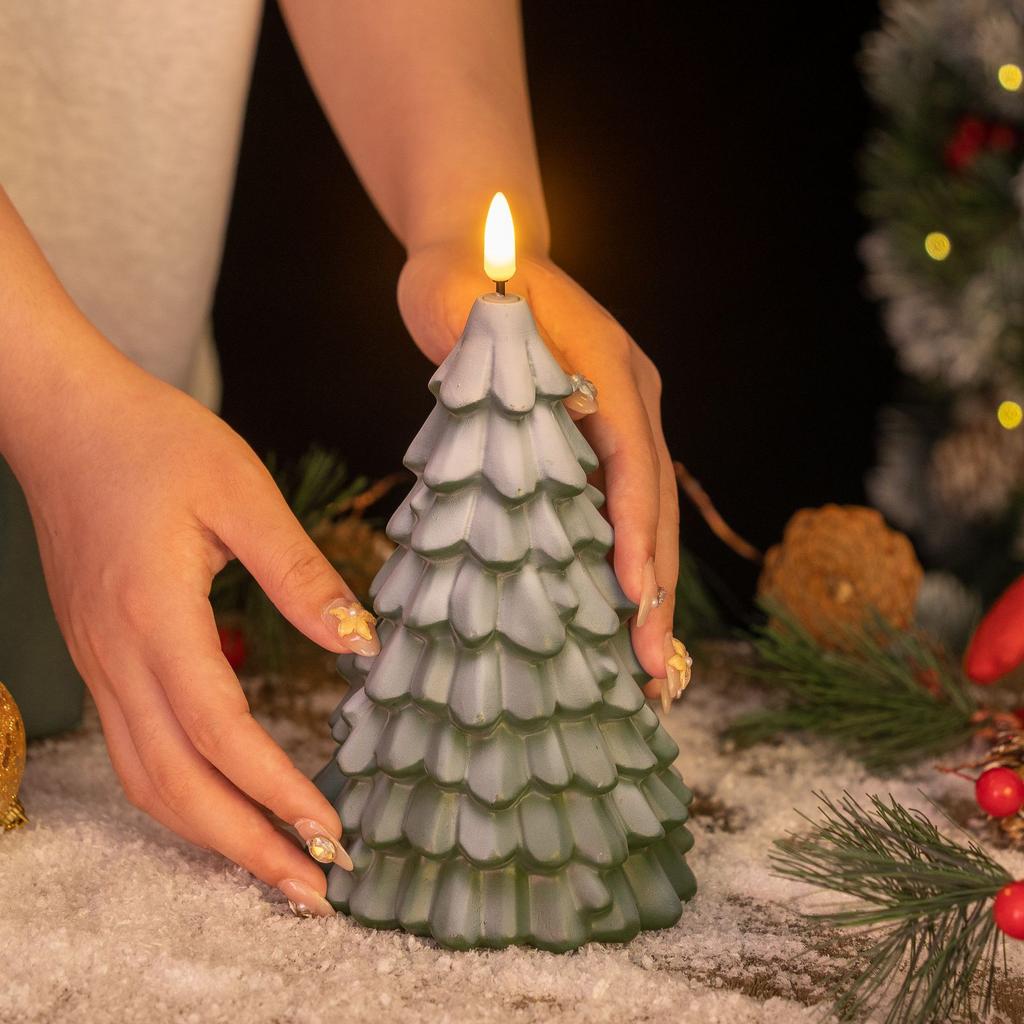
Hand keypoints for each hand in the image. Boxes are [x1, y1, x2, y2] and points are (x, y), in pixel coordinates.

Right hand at [12, 342, 374, 913]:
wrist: (66, 421)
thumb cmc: (153, 442)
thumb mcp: (240, 491)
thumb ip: (299, 572)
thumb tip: (359, 643)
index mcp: (153, 616)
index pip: (219, 732)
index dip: (276, 790)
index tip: (330, 832)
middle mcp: (117, 656)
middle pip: (175, 784)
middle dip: (243, 846)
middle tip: (311, 889)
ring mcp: (100, 663)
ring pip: (147, 781)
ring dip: (210, 834)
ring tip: (274, 867)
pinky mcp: (101, 657)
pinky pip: (135, 752)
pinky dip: (182, 797)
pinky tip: (223, 806)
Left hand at [398, 244, 678, 700]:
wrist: (484, 252)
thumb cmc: (467, 275)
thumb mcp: (466, 298)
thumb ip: (487, 339)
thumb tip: (507, 402)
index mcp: (610, 365)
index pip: (631, 456)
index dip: (634, 526)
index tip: (632, 592)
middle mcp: (632, 396)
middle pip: (654, 500)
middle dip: (655, 587)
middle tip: (656, 670)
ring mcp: (624, 419)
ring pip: (648, 516)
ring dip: (650, 592)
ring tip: (653, 670)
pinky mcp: (600, 440)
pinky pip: (621, 511)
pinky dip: (624, 567)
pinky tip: (620, 620)